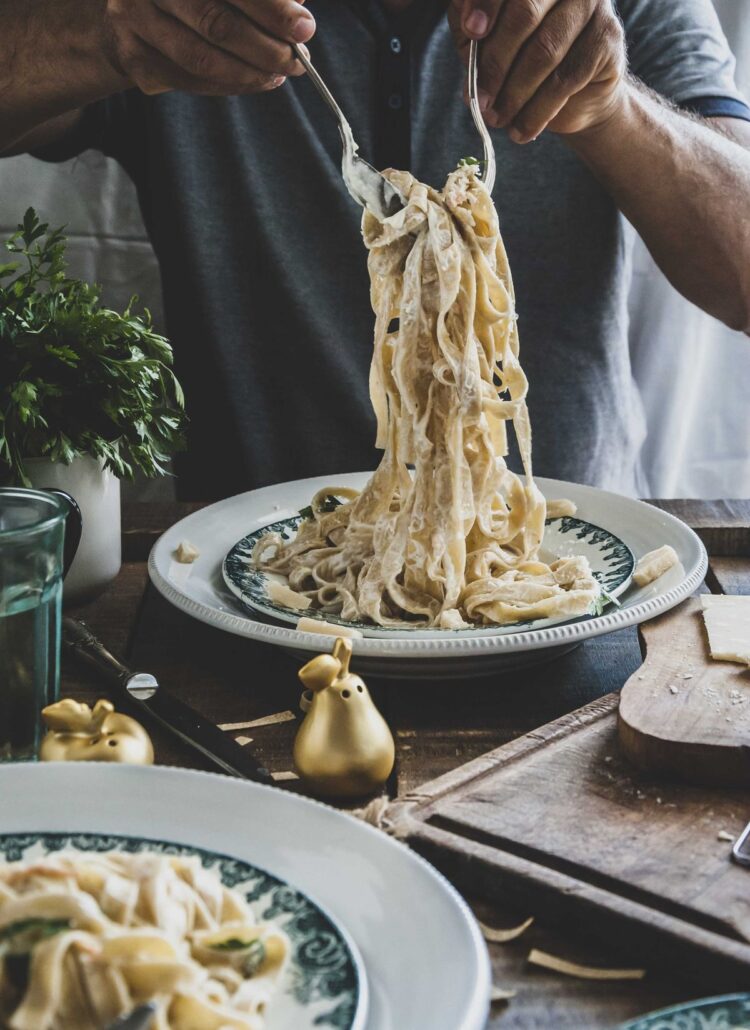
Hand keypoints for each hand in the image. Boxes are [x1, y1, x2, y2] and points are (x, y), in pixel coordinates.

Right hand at [102, 0, 314, 95]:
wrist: (129, 12)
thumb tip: (298, 7)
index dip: (272, 8)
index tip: (304, 27)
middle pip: (216, 22)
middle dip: (266, 48)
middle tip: (297, 61)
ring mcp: (135, 16)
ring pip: (201, 58)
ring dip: (250, 73)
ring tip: (280, 74)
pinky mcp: (134, 55)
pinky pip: (189, 79)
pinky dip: (230, 84)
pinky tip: (256, 80)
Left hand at [449, 0, 626, 142]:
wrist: (577, 96)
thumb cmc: (524, 62)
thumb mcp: (489, 45)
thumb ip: (473, 31)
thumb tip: (466, 28)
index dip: (487, 4)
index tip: (472, 31)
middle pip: (524, 13)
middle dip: (496, 62)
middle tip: (480, 100)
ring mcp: (591, 5)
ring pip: (545, 50)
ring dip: (514, 94)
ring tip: (496, 119)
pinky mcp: (606, 37)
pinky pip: (566, 78)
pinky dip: (537, 111)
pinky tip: (521, 130)